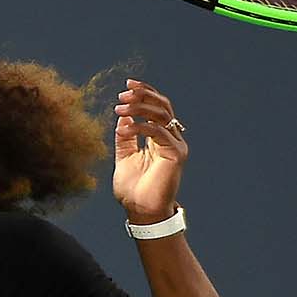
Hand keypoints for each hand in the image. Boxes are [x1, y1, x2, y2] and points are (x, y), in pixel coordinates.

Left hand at [112, 78, 188, 222]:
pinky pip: (158, 132)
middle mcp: (171, 139)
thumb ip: (126, 136)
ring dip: (140, 107)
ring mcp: (176, 145)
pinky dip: (139, 127)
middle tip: (123, 93)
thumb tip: (124, 114)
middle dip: (143, 95)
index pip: (157, 107)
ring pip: (161, 114)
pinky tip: (123, 129)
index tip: (127, 84)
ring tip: (120, 107)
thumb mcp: (124, 156)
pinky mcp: (176, 154)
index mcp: (160, 138)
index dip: (145, 92)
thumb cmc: (133, 190)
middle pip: (163, 105)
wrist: (141, 211)